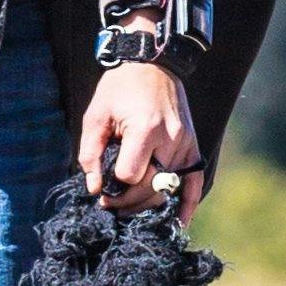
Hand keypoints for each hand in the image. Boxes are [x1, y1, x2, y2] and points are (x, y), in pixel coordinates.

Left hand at [80, 60, 201, 209]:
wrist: (152, 63)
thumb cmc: (119, 88)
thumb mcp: (95, 115)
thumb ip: (90, 154)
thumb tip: (94, 189)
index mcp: (145, 130)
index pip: (130, 175)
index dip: (113, 185)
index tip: (102, 187)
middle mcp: (171, 139)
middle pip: (151, 187)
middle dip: (128, 203)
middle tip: (110, 205)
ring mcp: (185, 144)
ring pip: (168, 189)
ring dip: (148, 204)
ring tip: (130, 208)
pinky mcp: (193, 146)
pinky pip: (194, 182)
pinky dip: (187, 204)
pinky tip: (179, 222)